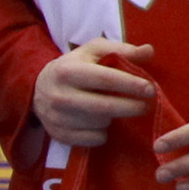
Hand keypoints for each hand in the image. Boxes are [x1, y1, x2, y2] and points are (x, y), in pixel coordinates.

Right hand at [34, 39, 154, 147]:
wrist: (37, 88)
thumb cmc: (74, 66)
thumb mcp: (93, 51)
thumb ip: (122, 50)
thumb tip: (149, 51)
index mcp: (68, 71)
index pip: (105, 79)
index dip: (131, 85)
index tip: (150, 90)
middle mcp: (60, 95)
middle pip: (105, 107)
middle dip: (131, 107)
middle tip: (145, 106)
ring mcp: (57, 118)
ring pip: (100, 124)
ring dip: (113, 118)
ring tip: (112, 109)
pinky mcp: (58, 135)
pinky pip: (94, 139)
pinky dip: (102, 133)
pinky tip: (99, 122)